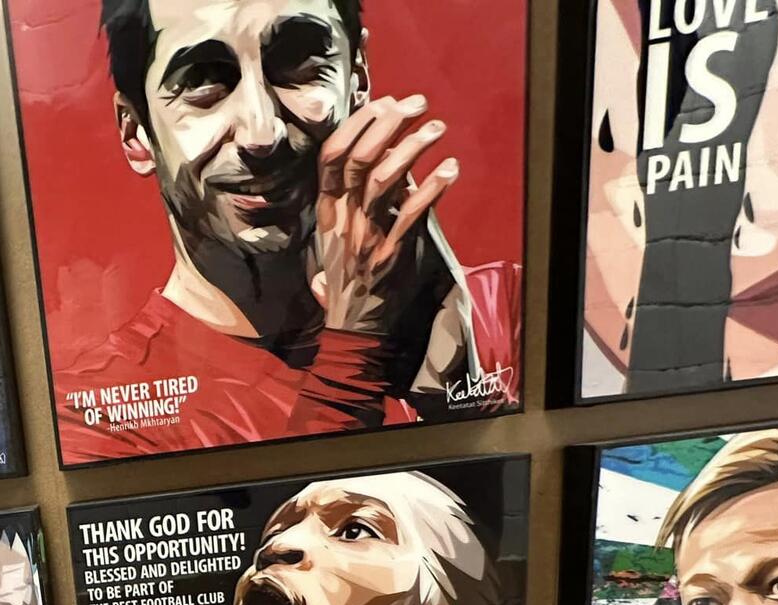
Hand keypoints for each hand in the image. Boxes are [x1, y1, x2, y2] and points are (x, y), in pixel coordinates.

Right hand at [313, 93, 459, 335]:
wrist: (353, 329)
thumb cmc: (351, 276)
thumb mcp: (339, 235)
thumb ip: (355, 199)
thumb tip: (379, 155)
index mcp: (327, 212)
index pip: (331, 157)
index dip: (357, 123)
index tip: (384, 102)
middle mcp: (342, 221)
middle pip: (359, 158)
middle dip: (390, 122)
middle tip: (418, 103)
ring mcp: (364, 238)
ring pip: (383, 180)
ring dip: (413, 148)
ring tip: (437, 128)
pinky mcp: (390, 256)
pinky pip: (411, 215)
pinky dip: (432, 189)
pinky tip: (450, 169)